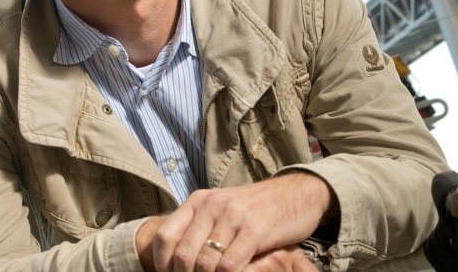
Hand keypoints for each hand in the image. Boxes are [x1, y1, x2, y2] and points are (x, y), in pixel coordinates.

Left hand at [140, 172, 336, 271]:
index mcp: (199, 200)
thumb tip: (175, 257)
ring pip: (204, 263)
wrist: (295, 193)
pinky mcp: (254, 230)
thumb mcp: (222, 209)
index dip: (162, 263)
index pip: (165, 235)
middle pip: (183, 254)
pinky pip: (230, 265)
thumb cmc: (256, 208)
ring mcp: (233, 217)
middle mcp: (212, 205)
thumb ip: (200, 226)